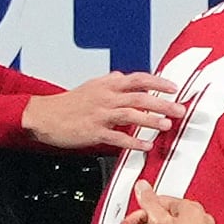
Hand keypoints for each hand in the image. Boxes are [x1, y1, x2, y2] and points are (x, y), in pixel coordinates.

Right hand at [23, 72, 184, 152]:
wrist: (43, 116)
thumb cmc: (67, 103)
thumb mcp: (91, 86)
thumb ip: (110, 82)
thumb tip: (125, 77)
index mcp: (107, 85)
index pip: (138, 79)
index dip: (157, 82)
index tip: (173, 88)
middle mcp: (106, 98)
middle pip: (139, 97)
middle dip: (162, 103)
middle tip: (179, 109)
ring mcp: (100, 115)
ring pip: (131, 115)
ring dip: (151, 121)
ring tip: (166, 126)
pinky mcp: (94, 132)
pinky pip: (118, 138)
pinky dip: (133, 142)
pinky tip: (145, 146)